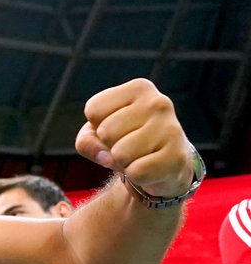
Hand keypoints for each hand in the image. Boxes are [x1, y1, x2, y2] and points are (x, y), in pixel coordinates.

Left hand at [77, 78, 195, 198]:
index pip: (93, 110)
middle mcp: (159, 102)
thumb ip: (86, 141)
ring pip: (119, 154)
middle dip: (110, 146)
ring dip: (123, 162)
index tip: (118, 128)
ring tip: (140, 156)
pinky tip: (151, 167)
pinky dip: (136, 176)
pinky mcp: (178, 156)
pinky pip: (136, 172)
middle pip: (105, 132)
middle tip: (130, 145)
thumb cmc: (126, 142)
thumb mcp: (97, 135)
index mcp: (139, 88)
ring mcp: (172, 128)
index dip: (97, 126)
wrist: (164, 166)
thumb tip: (106, 157)